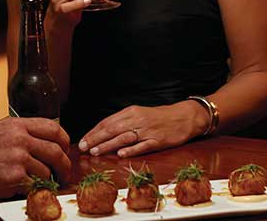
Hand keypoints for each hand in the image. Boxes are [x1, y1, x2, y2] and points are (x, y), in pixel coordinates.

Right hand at [0, 117, 70, 198]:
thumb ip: (19, 128)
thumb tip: (40, 133)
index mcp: (18, 125)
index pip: (53, 128)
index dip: (64, 140)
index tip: (65, 149)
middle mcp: (20, 139)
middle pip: (56, 151)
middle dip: (64, 165)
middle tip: (64, 172)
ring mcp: (18, 158)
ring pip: (47, 171)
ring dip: (48, 180)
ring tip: (44, 183)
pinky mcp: (15, 177)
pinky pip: (35, 185)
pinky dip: (35, 188)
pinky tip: (29, 188)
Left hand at [78, 102, 208, 158]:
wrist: (184, 117)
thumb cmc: (159, 117)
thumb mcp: (139, 114)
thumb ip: (122, 122)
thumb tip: (103, 133)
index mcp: (130, 112)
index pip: (107, 122)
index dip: (93, 132)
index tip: (82, 141)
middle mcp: (137, 120)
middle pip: (112, 129)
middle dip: (95, 139)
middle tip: (83, 148)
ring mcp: (147, 130)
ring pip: (124, 137)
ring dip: (108, 145)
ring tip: (95, 152)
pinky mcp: (158, 140)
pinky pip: (142, 145)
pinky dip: (131, 150)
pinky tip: (121, 154)